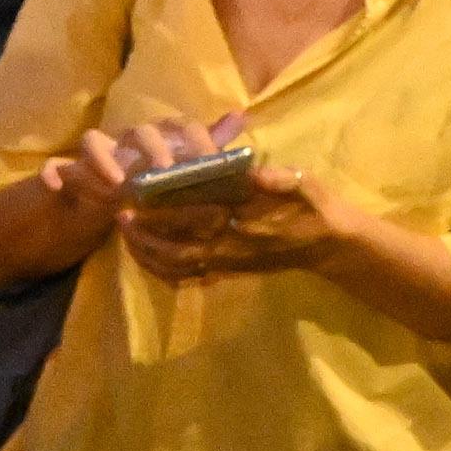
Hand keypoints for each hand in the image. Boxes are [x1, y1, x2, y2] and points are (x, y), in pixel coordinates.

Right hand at [41, 109, 250, 228]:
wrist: (105, 198)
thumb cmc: (153, 179)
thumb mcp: (186, 166)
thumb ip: (211, 142)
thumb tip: (241, 114)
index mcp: (160, 137)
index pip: (181, 126)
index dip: (198, 140)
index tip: (212, 161)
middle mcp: (128, 140)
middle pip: (138, 130)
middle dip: (153, 146)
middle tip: (166, 171)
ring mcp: (96, 155)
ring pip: (92, 140)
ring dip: (102, 158)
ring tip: (118, 184)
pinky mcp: (68, 171)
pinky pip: (52, 166)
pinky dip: (52, 172)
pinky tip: (56, 185)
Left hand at [122, 161, 347, 285]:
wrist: (329, 245)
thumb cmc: (316, 208)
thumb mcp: (306, 185)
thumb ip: (281, 180)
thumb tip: (254, 172)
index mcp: (245, 224)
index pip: (195, 220)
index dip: (163, 213)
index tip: (139, 199)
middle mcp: (230, 249)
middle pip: (175, 251)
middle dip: (145, 237)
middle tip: (121, 218)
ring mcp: (227, 264)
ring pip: (177, 268)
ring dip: (148, 256)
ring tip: (128, 237)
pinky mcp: (229, 272)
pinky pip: (189, 278)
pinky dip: (164, 271)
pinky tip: (150, 259)